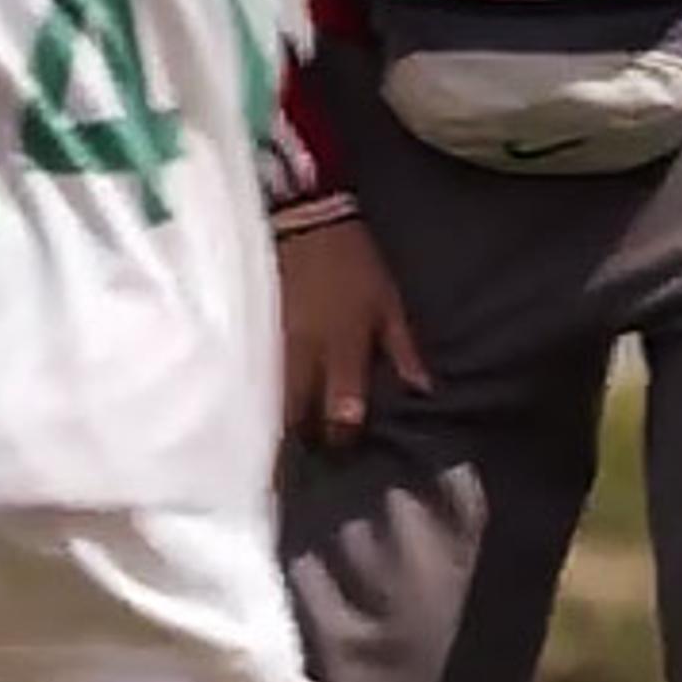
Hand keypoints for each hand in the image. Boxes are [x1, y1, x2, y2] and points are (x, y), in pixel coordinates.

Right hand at [278, 217, 428, 448]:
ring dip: (282, 424)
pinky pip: (261, 377)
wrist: (305, 221)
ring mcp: (275, 346)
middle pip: (296, 415)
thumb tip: (422, 389)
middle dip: (303, 442)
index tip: (348, 450)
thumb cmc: (353, 263)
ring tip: (287, 446)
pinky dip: (267, 396)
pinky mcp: (259, 335)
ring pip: (274, 400)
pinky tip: (270, 408)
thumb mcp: (388, 303)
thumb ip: (403, 349)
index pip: (341, 409)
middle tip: (312, 460)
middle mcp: (305, 355)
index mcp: (342, 348)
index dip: (343, 436)